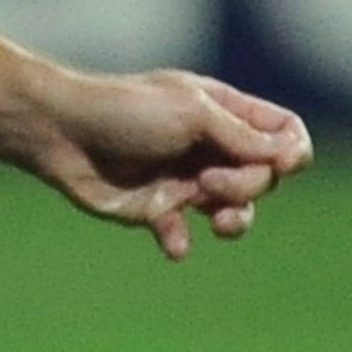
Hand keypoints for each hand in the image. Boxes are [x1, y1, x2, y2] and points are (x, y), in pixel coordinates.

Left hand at [32, 69, 312, 261]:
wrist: (60, 133)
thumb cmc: (124, 111)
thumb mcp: (192, 114)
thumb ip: (242, 136)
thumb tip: (292, 155)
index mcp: (224, 113)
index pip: (284, 133)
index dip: (291, 152)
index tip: (279, 163)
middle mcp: (210, 147)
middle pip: (264, 177)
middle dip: (247, 185)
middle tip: (206, 181)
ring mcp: (184, 180)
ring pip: (235, 212)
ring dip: (232, 219)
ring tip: (208, 215)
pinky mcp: (155, 209)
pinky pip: (184, 235)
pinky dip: (181, 240)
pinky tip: (172, 240)